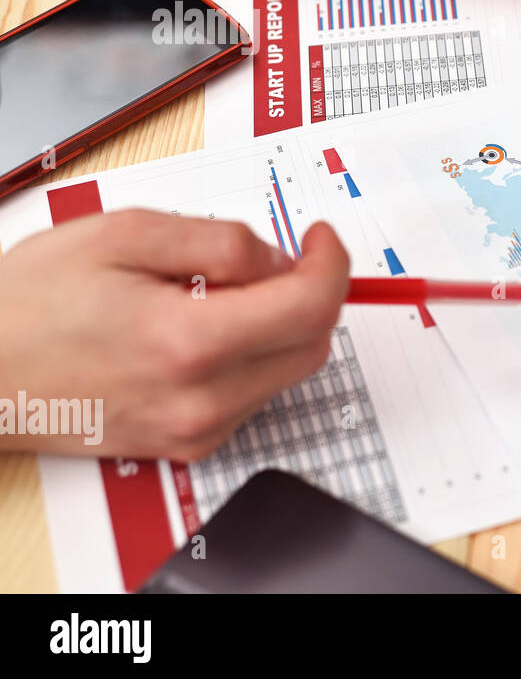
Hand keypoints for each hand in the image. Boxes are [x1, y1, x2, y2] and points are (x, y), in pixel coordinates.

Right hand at [0, 211, 348, 458]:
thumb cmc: (32, 302)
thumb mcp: (125, 234)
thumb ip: (220, 241)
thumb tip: (280, 257)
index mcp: (188, 342)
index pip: (310, 307)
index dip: (331, 263)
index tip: (320, 238)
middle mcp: (201, 399)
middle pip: (313, 345)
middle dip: (312, 293)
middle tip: (279, 258)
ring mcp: (196, 430)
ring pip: (288, 371)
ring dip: (280, 324)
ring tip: (216, 293)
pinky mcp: (188, 445)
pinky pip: (254, 395)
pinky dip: (253, 355)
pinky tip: (202, 330)